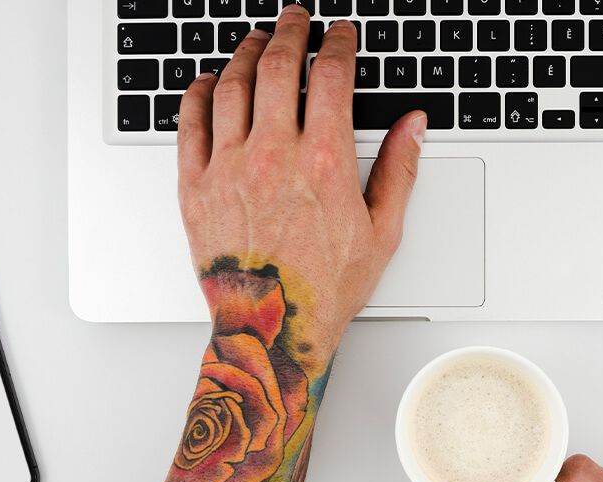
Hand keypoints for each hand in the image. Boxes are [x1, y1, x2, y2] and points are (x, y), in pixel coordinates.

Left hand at [177, 7, 425, 355]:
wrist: (272, 329)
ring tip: (256, 42)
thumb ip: (399, 170)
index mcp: (324, 160)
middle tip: (296, 19)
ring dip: (245, 54)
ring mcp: (228, 169)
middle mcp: (273, 155)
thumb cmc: (325, 288)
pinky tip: (206, 83)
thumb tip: (413, 125)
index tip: (340, 34)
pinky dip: (196, 94)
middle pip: (276, 67)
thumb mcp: (382, 231)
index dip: (337, 44)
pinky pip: (189, 125)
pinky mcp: (194, 188)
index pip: (330, 76)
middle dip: (290, 33)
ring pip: (230, 87)